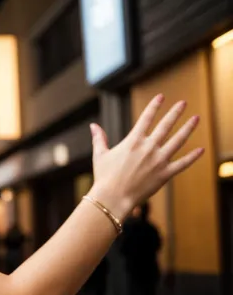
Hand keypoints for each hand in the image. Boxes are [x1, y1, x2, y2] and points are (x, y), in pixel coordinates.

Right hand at [88, 94, 203, 218]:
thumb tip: (93, 125)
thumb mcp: (99, 155)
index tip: (161, 96)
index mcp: (133, 141)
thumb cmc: (103, 177)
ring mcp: (159, 160)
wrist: (112, 198)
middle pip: (166, 125)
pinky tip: (201, 149)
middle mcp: (148, 147)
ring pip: (178, 141)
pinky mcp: (165, 174)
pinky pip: (182, 163)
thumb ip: (99, 138)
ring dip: (188, 128)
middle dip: (175, 113)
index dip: (154, 106)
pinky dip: (192, 157)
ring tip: (196, 119)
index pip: (146, 118)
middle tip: (183, 103)